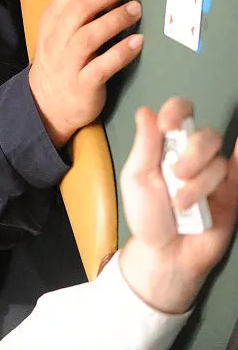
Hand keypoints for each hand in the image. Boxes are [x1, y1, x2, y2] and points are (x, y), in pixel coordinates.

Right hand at [28, 0, 141, 145]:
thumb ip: (81, 9)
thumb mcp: (63, 31)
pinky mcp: (82, 85)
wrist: (48, 104)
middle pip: (80, 6)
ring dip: (116, 19)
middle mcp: (56, 38)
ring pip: (89, 35)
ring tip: (138, 9)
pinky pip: (102, 67)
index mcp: (52, 20)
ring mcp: (67, 62)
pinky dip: (121, 53)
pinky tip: (137, 42)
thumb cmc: (63, 61)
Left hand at [118, 98, 237, 312]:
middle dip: (192, 154)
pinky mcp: (231, 193)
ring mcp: (214, 174)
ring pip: (218, 162)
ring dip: (199, 183)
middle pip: (205, 135)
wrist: (166, 254)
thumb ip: (144, 146)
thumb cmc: (147, 215)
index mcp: (167, 147)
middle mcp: (193, 155)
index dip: (177, 111)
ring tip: (180, 204)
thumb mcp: (136, 179)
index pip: (179, 114)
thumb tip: (145, 112)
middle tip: (176, 176)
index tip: (168, 126)